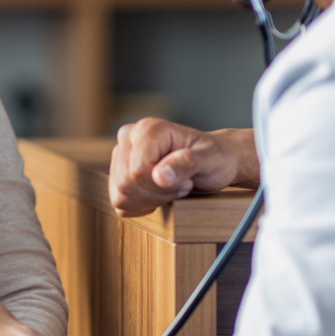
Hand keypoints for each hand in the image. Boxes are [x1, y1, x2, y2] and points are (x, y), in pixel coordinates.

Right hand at [108, 119, 259, 216]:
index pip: (138, 170)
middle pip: (126, 183)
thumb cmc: (215, 157)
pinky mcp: (118, 172)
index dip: (162, 186)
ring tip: (172, 190)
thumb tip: (159, 176)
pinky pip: (118, 201)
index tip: (186, 181)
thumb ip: (186, 163)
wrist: (215, 161)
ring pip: (119, 194)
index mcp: (149, 129)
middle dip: (157, 195)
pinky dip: (141, 206)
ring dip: (150, 201)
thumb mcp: (209, 159)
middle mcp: (129, 137)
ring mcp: (121, 155)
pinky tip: (159, 196)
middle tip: (182, 187)